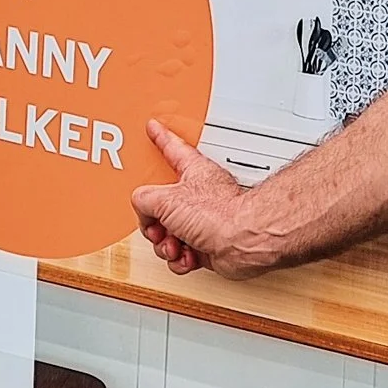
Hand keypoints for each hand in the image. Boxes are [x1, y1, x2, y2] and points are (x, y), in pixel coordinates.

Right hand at [133, 121, 262, 274]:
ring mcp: (203, 221)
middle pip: (163, 204)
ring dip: (166, 244)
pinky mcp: (207, 244)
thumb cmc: (220, 214)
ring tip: (176, 244)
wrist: (244, 242)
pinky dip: (181, 259)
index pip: (172, 147)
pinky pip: (182, 253)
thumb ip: (143, 199)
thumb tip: (144, 212)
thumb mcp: (163, 200)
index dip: (160, 138)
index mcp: (192, 172)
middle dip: (154, 222)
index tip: (153, 128)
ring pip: (169, 233)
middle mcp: (198, 195)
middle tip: (157, 226)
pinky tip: (188, 256)